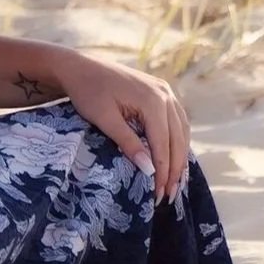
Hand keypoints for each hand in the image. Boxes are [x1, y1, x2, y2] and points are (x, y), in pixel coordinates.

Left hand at [55, 52, 189, 202]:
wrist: (81, 67)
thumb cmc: (88, 93)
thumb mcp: (104, 120)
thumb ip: (128, 142)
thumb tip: (149, 169)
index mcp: (153, 100)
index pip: (163, 143)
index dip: (163, 170)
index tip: (159, 194)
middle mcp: (165, 94)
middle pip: (177, 138)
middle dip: (175, 168)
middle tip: (169, 195)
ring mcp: (166, 91)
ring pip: (182, 130)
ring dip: (180, 156)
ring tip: (175, 181)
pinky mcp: (162, 92)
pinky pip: (178, 120)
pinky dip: (178, 141)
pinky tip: (175, 156)